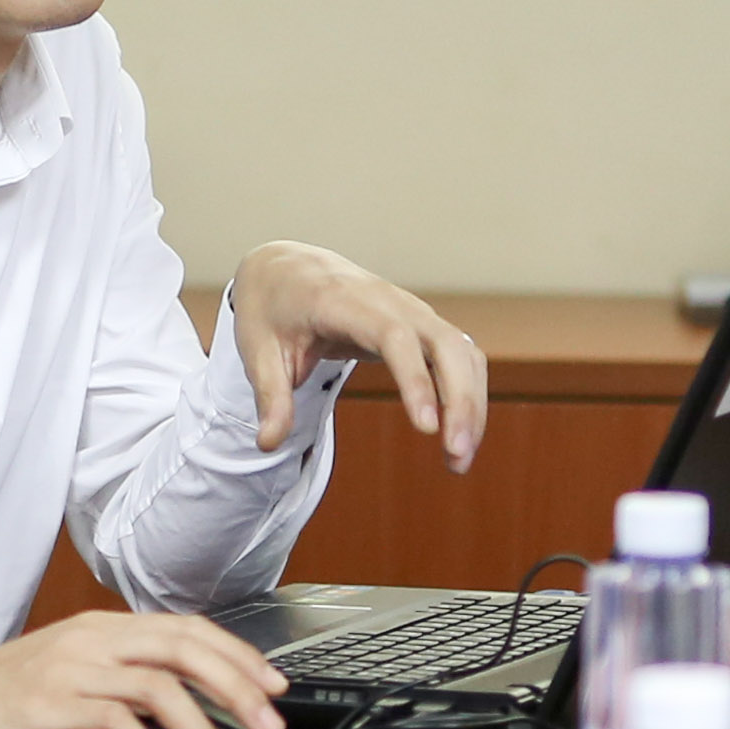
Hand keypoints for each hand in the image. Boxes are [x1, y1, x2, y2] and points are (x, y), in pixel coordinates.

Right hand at [0, 612, 289, 728]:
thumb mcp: (67, 679)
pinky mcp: (47, 705)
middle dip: (239, 689)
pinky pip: (115, 722)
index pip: (188, 630)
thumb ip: (121, 689)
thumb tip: (188, 724)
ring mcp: (69, 669)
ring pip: (160, 686)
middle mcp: (91, 640)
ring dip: (203, 728)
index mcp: (101, 629)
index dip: (238, 656)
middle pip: (186, 648)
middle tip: (269, 727)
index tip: (274, 688)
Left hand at [230, 241, 488, 472]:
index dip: (415, 379)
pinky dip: (468, 394)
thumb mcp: (258, 350)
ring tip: (459, 459)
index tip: (427, 427)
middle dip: (460, 399)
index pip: (394, 337)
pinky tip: (459, 435)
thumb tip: (266, 444)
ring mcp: (411, 310)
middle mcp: (389, 301)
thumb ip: (270, 396)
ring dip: (471, 403)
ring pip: (462, 350)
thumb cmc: (272, 309)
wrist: (287, 269)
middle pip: (444, 343)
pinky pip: (460, 355)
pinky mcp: (421, 324)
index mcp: (343, 302)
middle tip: (456, 456)